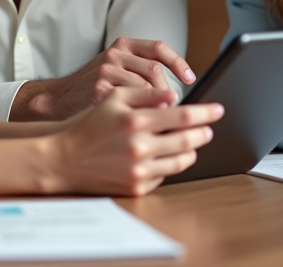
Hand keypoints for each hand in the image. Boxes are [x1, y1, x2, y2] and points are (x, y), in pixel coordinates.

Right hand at [10, 38, 195, 121]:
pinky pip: (132, 107)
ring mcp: (105, 73)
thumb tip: (176, 91)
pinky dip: (143, 119)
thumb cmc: (93, 89)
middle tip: (177, 110)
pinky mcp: (99, 92)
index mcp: (121, 46)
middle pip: (155, 71)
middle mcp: (114, 56)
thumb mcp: (115, 69)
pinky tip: (148, 131)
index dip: (178, 63)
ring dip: (159, 109)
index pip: (158, 48)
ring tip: (167, 125)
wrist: (59, 102)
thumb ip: (141, 72)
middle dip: (169, 92)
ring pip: (145, 90)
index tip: (190, 79)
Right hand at [47, 87, 223, 195]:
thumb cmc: (88, 125)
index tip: (218, 110)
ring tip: (191, 142)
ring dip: (191, 150)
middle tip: (209, 128)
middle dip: (203, 132)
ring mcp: (139, 170)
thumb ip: (145, 94)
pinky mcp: (137, 187)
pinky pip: (164, 175)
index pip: (183, 116)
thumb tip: (173, 96)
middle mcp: (140, 147)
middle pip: (188, 140)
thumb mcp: (113, 99)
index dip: (206, 113)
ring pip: (181, 161)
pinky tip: (166, 156)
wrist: (64, 159)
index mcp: (136, 121)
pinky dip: (169, 164)